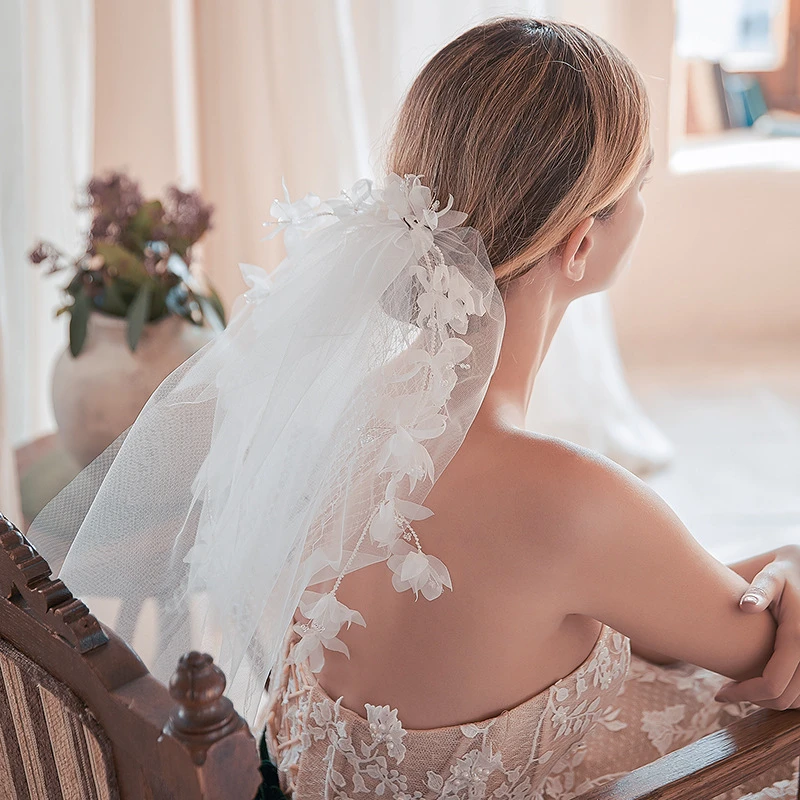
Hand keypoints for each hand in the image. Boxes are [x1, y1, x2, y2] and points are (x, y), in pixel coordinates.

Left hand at [716, 545, 799, 709]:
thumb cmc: (779, 570)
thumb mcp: (770, 575)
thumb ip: (759, 589)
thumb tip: (747, 606)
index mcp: (799, 635)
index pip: (772, 683)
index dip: (745, 694)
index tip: (719, 694)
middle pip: (785, 699)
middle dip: (753, 700)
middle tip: (726, 692)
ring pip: (797, 701)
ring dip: (768, 699)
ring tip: (741, 686)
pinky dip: (783, 692)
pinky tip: (758, 680)